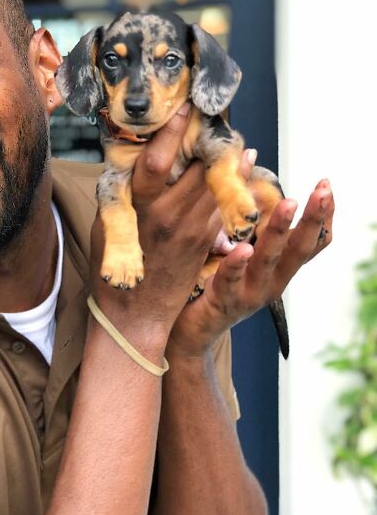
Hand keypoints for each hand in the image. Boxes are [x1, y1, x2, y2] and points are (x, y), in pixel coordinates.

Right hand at [91, 104, 221, 344]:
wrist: (137, 314)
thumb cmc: (114, 268)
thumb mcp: (107, 227)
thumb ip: (124, 194)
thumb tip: (137, 160)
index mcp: (140, 210)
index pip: (158, 161)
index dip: (172, 131)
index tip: (183, 107)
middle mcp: (170, 216)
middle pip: (200, 166)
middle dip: (210, 138)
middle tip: (216, 115)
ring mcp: (195, 229)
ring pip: (220, 183)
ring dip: (229, 158)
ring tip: (233, 138)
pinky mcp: (208, 240)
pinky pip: (225, 204)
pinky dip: (234, 184)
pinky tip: (241, 167)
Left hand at [167, 177, 334, 358]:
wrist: (187, 332)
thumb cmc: (212, 286)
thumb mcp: (238, 258)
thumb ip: (248, 230)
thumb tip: (251, 183)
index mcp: (276, 270)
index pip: (309, 243)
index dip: (321, 218)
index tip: (326, 188)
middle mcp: (270, 283)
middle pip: (298, 250)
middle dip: (311, 218)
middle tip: (321, 190)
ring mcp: (248, 294)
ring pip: (268, 260)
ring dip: (279, 231)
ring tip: (288, 205)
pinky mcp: (222, 301)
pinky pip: (231, 279)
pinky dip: (237, 263)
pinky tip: (242, 248)